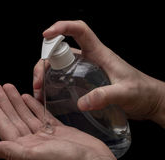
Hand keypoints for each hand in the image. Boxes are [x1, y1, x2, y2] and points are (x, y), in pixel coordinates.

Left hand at [0, 83, 117, 159]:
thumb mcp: (34, 156)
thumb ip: (10, 151)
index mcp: (24, 150)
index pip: (5, 128)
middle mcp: (33, 144)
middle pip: (15, 119)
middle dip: (5, 103)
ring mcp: (46, 137)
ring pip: (27, 116)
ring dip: (18, 103)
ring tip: (9, 88)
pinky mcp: (59, 132)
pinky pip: (43, 117)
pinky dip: (35, 107)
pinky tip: (29, 98)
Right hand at [33, 20, 164, 126]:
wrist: (148, 101)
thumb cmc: (141, 92)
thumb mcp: (124, 93)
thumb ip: (105, 96)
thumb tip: (82, 103)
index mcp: (99, 54)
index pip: (80, 31)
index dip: (62, 28)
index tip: (46, 34)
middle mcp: (91, 61)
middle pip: (61, 52)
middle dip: (44, 63)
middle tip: (38, 83)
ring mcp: (87, 73)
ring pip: (60, 68)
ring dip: (47, 77)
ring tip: (40, 94)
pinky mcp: (87, 86)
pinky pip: (66, 82)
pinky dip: (55, 88)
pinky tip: (51, 99)